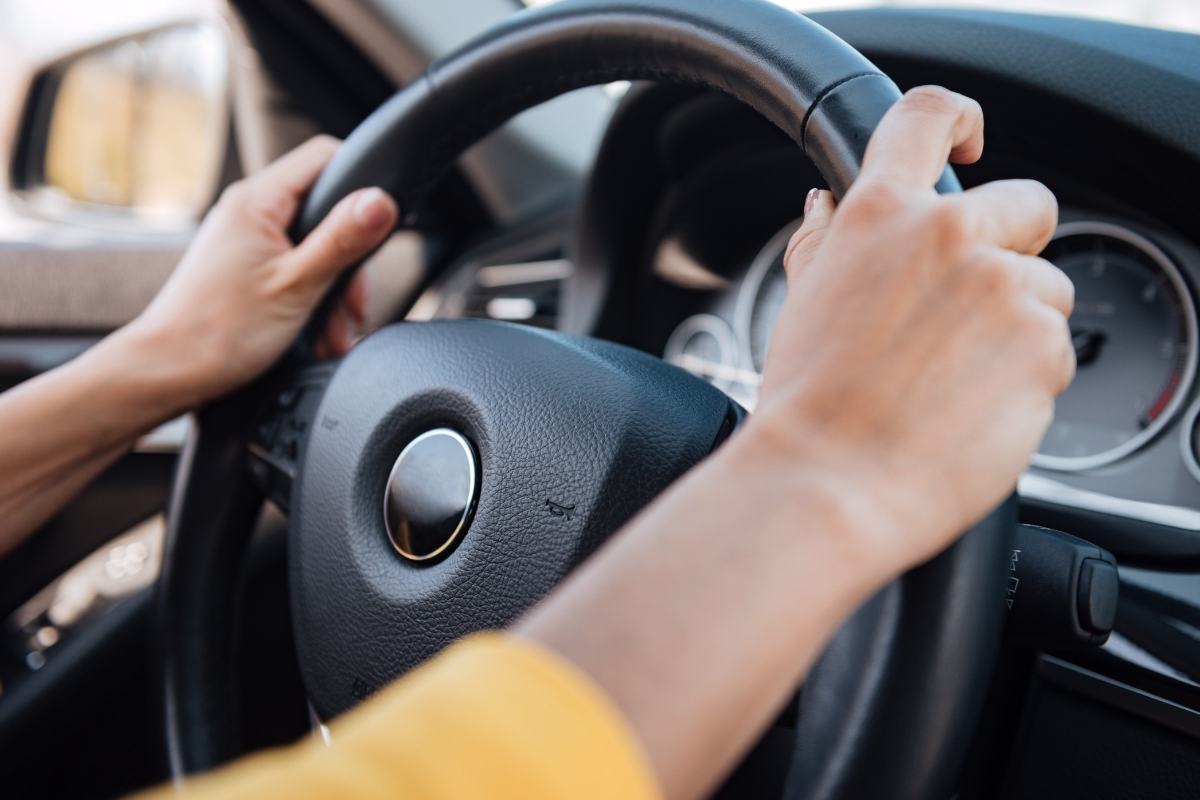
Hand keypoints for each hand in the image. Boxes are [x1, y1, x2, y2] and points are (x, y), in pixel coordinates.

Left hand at [116, 135, 397, 411]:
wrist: (166, 373)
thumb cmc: (218, 333)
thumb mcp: (298, 285)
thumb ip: (342, 239)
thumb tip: (381, 200)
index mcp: (256, 201)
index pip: (324, 157)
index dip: (360, 184)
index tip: (378, 226)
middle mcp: (247, 211)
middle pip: (325, 211)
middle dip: (349, 262)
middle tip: (353, 305)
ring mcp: (244, 240)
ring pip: (314, 248)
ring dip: (334, 292)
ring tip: (334, 334)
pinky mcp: (243, 267)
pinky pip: (294, 270)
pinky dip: (312, 301)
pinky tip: (318, 336)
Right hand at [518, 86, 1073, 799]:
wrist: (825, 487)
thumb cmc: (803, 411)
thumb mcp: (800, 308)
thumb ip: (824, 246)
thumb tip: (822, 207)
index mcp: (877, 216)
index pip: (927, 116)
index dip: (957, 123)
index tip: (969, 147)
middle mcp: (946, 236)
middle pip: (1025, 204)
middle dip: (1011, 250)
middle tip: (966, 312)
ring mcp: (1002, 288)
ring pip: (1046, 288)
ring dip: (1016, 326)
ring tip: (953, 381)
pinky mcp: (1043, 347)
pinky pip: (1055, 350)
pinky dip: (1026, 379)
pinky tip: (970, 409)